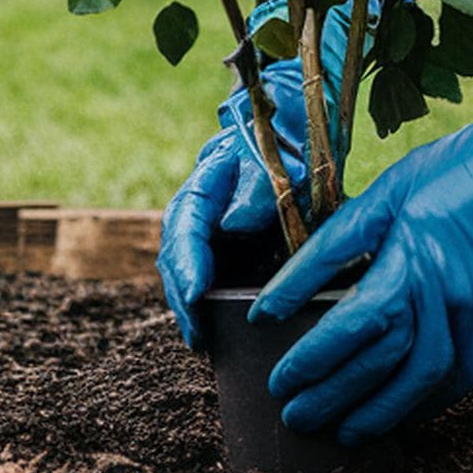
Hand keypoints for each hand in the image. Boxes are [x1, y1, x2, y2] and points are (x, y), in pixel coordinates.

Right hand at [156, 3, 355, 347]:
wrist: (295, 131)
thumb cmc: (288, 143)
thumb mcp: (280, 157)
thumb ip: (258, 186)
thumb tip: (234, 224)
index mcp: (206, 180)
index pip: (186, 224)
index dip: (188, 261)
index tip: (196, 293)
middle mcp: (197, 208)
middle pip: (176, 255)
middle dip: (184, 297)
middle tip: (197, 334)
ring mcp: (205, 228)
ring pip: (185, 270)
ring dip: (190, 306)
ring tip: (202, 340)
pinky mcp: (220, 246)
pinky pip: (204, 276)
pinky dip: (204, 303)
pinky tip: (212, 331)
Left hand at [250, 81, 472, 441]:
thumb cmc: (465, 165)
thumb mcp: (393, 187)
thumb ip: (339, 239)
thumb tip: (286, 289)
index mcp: (412, 257)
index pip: (349, 325)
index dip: (309, 357)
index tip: (278, 374)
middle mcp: (443, 297)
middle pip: (378, 364)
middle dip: (330, 396)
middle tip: (293, 412)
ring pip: (419, 383)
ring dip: (376, 414)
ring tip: (339, 431)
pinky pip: (457, 379)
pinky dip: (425, 404)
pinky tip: (398, 413)